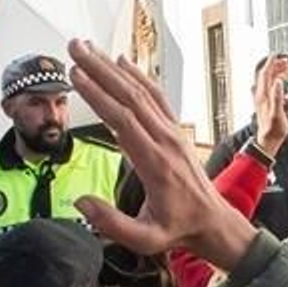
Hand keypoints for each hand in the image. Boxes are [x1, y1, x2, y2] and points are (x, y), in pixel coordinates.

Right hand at [68, 41, 254, 268]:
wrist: (213, 222)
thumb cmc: (178, 228)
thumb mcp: (146, 239)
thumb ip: (112, 223)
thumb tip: (81, 203)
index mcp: (156, 163)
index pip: (123, 120)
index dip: (98, 95)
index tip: (75, 75)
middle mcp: (166, 141)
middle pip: (130, 96)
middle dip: (99, 69)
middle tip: (74, 47)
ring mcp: (173, 133)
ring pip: (142, 92)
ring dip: (114, 68)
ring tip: (88, 48)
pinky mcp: (176, 131)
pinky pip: (157, 97)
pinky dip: (139, 77)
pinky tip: (122, 62)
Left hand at [253, 55, 287, 158]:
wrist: (268, 141)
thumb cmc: (274, 129)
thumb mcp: (278, 113)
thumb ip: (277, 96)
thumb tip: (278, 81)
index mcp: (263, 95)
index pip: (265, 73)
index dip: (271, 63)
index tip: (278, 55)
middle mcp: (260, 95)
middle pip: (265, 75)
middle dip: (274, 66)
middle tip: (285, 62)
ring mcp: (261, 99)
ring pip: (265, 81)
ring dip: (273, 72)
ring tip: (283, 69)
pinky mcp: (263, 104)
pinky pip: (267, 87)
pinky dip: (273, 81)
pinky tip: (277, 83)